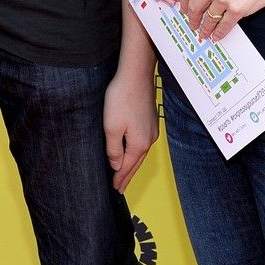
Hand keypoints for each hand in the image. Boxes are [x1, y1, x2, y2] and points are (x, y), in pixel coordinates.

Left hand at [103, 66, 158, 192]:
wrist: (136, 75)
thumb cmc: (122, 98)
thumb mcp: (112, 126)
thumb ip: (114, 149)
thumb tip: (116, 165)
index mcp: (139, 144)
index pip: (127, 167)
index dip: (119, 178)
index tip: (115, 188)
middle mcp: (149, 139)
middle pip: (136, 163)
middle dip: (127, 176)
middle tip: (121, 187)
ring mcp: (152, 130)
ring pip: (140, 153)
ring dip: (132, 164)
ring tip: (125, 173)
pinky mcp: (150, 120)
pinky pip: (142, 143)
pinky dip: (136, 152)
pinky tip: (132, 152)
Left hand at [182, 0, 264, 40]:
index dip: (183, 3)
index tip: (184, 9)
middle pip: (194, 7)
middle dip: (192, 19)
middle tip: (192, 24)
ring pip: (208, 19)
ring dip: (204, 29)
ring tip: (204, 34)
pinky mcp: (236, 10)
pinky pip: (223, 26)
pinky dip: (219, 33)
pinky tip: (217, 36)